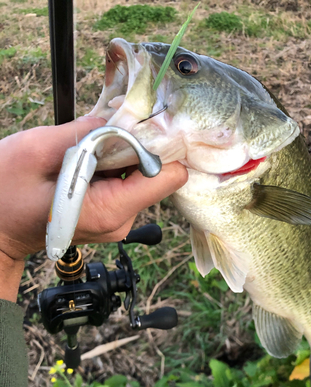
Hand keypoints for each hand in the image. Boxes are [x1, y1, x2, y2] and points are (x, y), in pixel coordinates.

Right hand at [0, 117, 187, 300]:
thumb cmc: (6, 195)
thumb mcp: (36, 152)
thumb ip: (82, 133)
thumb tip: (115, 118)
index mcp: (109, 209)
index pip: (169, 177)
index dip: (161, 147)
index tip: (142, 126)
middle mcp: (121, 220)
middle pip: (156, 175)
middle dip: (137, 147)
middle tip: (106, 131)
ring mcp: (117, 219)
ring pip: (140, 177)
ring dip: (121, 155)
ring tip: (89, 148)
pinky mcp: (111, 213)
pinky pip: (125, 183)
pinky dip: (112, 166)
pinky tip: (88, 160)